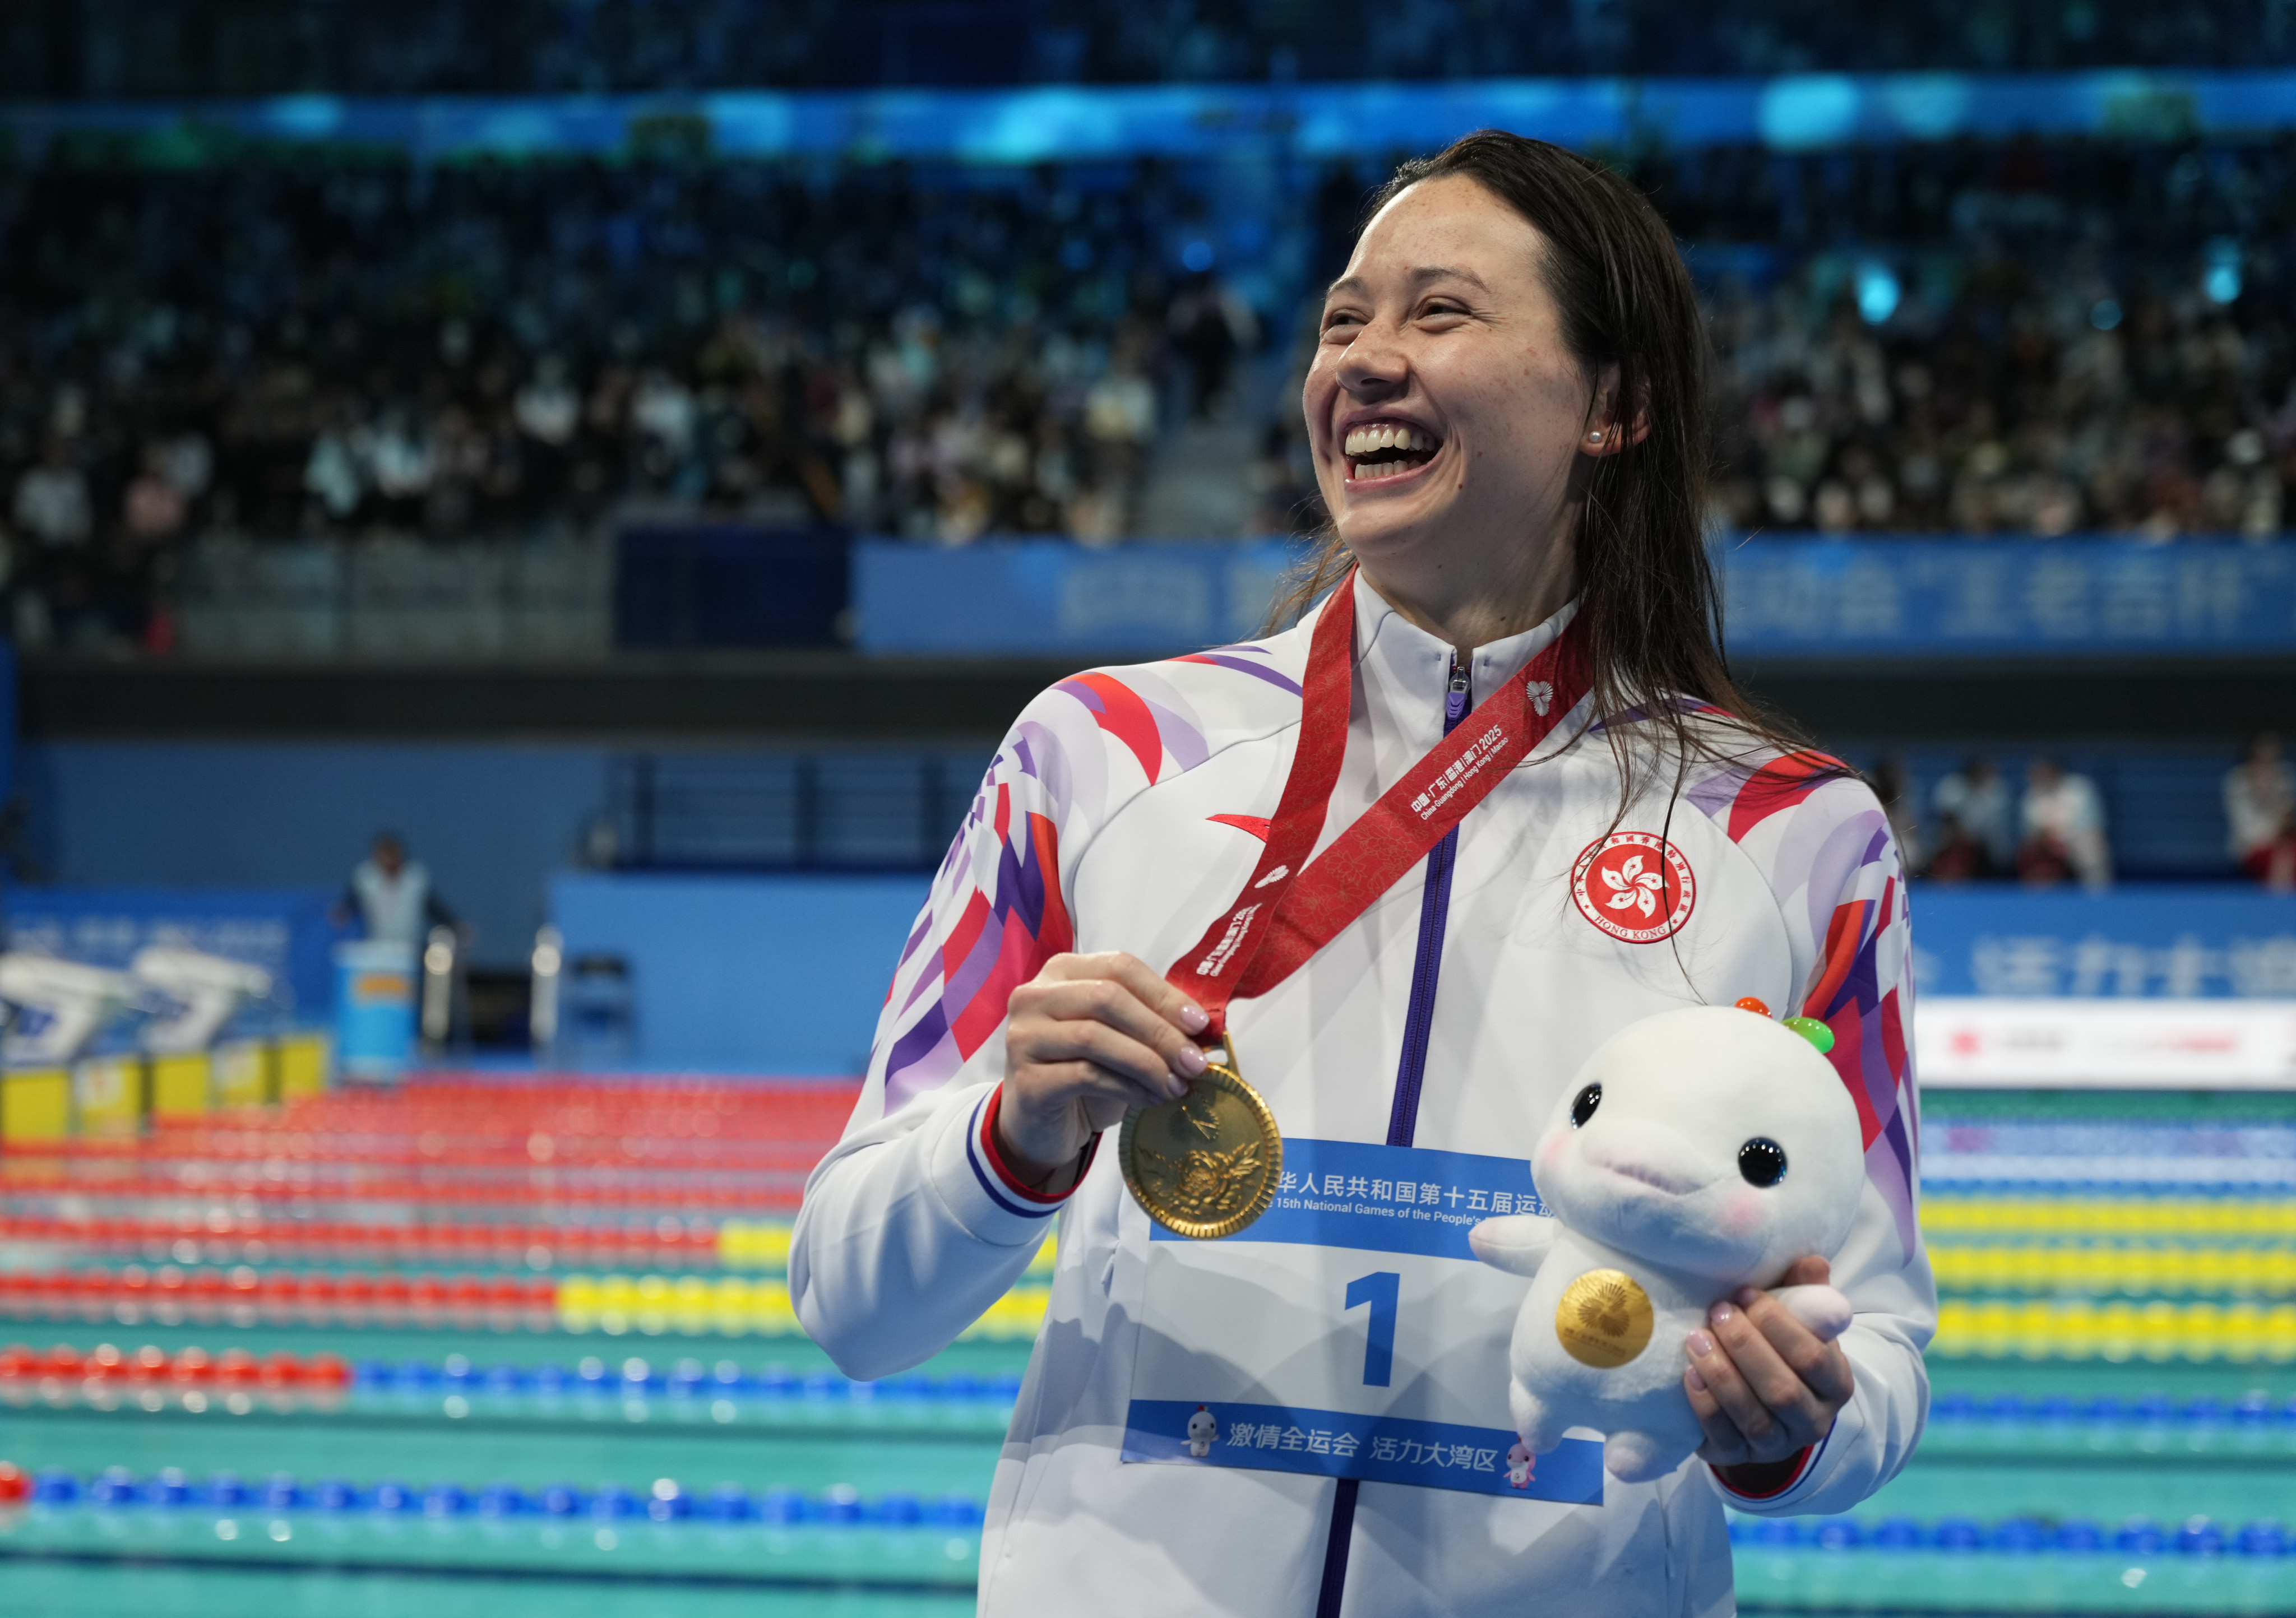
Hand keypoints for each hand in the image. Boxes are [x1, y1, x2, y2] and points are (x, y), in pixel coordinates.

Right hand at [997, 952, 1211, 1188]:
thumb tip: (1202, 1026)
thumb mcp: (1118, 1037)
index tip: (1199, 1023)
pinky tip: (1150, 1099)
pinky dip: (1128, 1087)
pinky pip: (1086, 1076)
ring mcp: (1023, 1037)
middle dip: (1159, 1031)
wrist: (1040, 1126)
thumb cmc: (1082, 1074)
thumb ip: (1150, 1020)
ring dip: (1147, 1062)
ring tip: (1177, 1085)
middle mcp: (1033, 997)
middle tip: (1194, 1062)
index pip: (1119, 967)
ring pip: (1095, 1037)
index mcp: (1061, 972)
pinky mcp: (1026, 1080)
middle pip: (1107, 998)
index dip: (1164, 994)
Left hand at [1683, 1256, 1854, 1472]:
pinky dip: (1705, 1405)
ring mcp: (1776, 1445)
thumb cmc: (1780, 1351)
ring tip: (1696, 1338)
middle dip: (1746, 1347)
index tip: (1746, 1293)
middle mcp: (1812, 1421)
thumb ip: (1804, 1290)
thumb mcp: (1798, 1321)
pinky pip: (1724, 1438)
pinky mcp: (1739, 1457)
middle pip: (1782, 1390)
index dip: (1778, 1325)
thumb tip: (1810, 1259)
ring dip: (1722, 1375)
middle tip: (1718, 1311)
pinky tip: (1689, 1373)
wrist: (1764, 1410)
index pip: (1813, 1358)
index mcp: (1835, 1385)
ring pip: (1753, 1417)